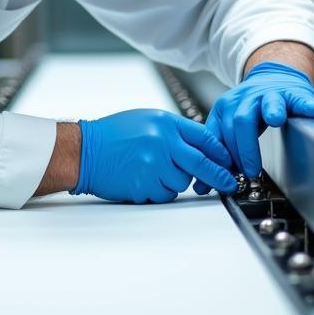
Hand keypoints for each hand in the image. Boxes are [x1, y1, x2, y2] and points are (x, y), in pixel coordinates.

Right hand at [72, 109, 235, 203]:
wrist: (84, 151)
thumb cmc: (113, 135)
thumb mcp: (147, 120)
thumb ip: (174, 132)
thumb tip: (202, 148)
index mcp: (165, 123)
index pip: (204, 138)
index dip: (221, 152)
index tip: (229, 162)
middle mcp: (162, 142)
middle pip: (202, 164)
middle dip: (219, 176)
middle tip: (229, 184)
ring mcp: (153, 165)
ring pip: (183, 182)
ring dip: (176, 181)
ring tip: (155, 171)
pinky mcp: (143, 185)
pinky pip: (165, 194)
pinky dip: (160, 191)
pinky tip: (145, 179)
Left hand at [196, 62, 313, 191]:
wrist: (273, 76)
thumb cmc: (250, 108)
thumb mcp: (227, 127)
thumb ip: (216, 155)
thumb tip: (201, 187)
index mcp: (227, 108)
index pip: (220, 134)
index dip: (222, 158)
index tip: (226, 177)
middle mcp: (247, 100)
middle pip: (241, 121)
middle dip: (245, 148)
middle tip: (250, 170)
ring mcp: (271, 95)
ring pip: (270, 102)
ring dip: (273, 110)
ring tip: (276, 119)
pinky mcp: (294, 93)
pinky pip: (302, 98)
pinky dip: (309, 105)